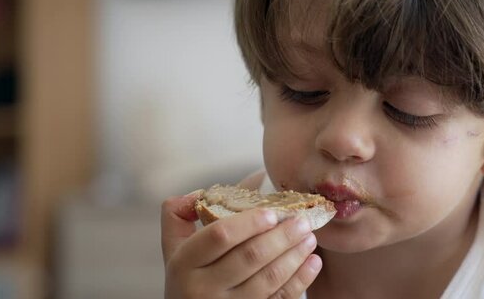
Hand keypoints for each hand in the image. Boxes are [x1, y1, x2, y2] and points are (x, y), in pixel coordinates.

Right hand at [161, 193, 321, 298]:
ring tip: (309, 237)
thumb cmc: (186, 277)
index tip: (271, 212)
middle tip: (301, 221)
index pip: (219, 236)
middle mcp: (203, 289)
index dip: (249, 222)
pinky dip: (300, 280)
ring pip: (268, 279)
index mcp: (184, 264)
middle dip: (282, 236)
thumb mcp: (172, 247)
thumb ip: (178, 214)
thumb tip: (200, 194)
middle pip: (250, 257)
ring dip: (295, 255)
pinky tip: (312, 263)